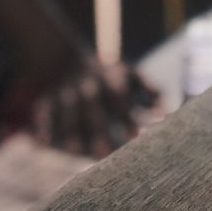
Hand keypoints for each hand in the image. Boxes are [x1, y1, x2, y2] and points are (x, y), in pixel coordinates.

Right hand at [30, 56, 159, 157]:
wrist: (63, 56)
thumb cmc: (107, 74)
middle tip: (106, 154)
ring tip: (76, 152)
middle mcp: (87, 85)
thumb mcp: (128, 73)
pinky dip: (42, 126)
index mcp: (110, 78)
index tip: (135, 137)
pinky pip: (42, 111)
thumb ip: (149, 89)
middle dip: (98, 129)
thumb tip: (168, 108)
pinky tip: (42, 144)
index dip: (126, 117)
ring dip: (70, 131)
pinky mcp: (46, 97)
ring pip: (67, 112)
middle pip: (92, 108)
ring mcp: (65, 91)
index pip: (120, 99)